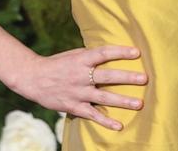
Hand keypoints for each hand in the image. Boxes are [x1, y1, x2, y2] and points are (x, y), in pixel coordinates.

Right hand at [16, 45, 147, 130]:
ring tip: (139, 103)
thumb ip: (91, 56)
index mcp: (81, 59)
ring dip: (122, 101)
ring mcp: (78, 92)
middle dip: (127, 77)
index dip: (120, 52)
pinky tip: (119, 126)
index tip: (137, 52)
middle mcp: (81, 75)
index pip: (104, 53)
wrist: (33, 78)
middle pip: (107, 76)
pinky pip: (92, 115)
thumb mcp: (74, 55)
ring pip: (103, 97)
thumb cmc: (58, 64)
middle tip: (145, 78)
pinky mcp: (74, 106)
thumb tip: (113, 53)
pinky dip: (105, 122)